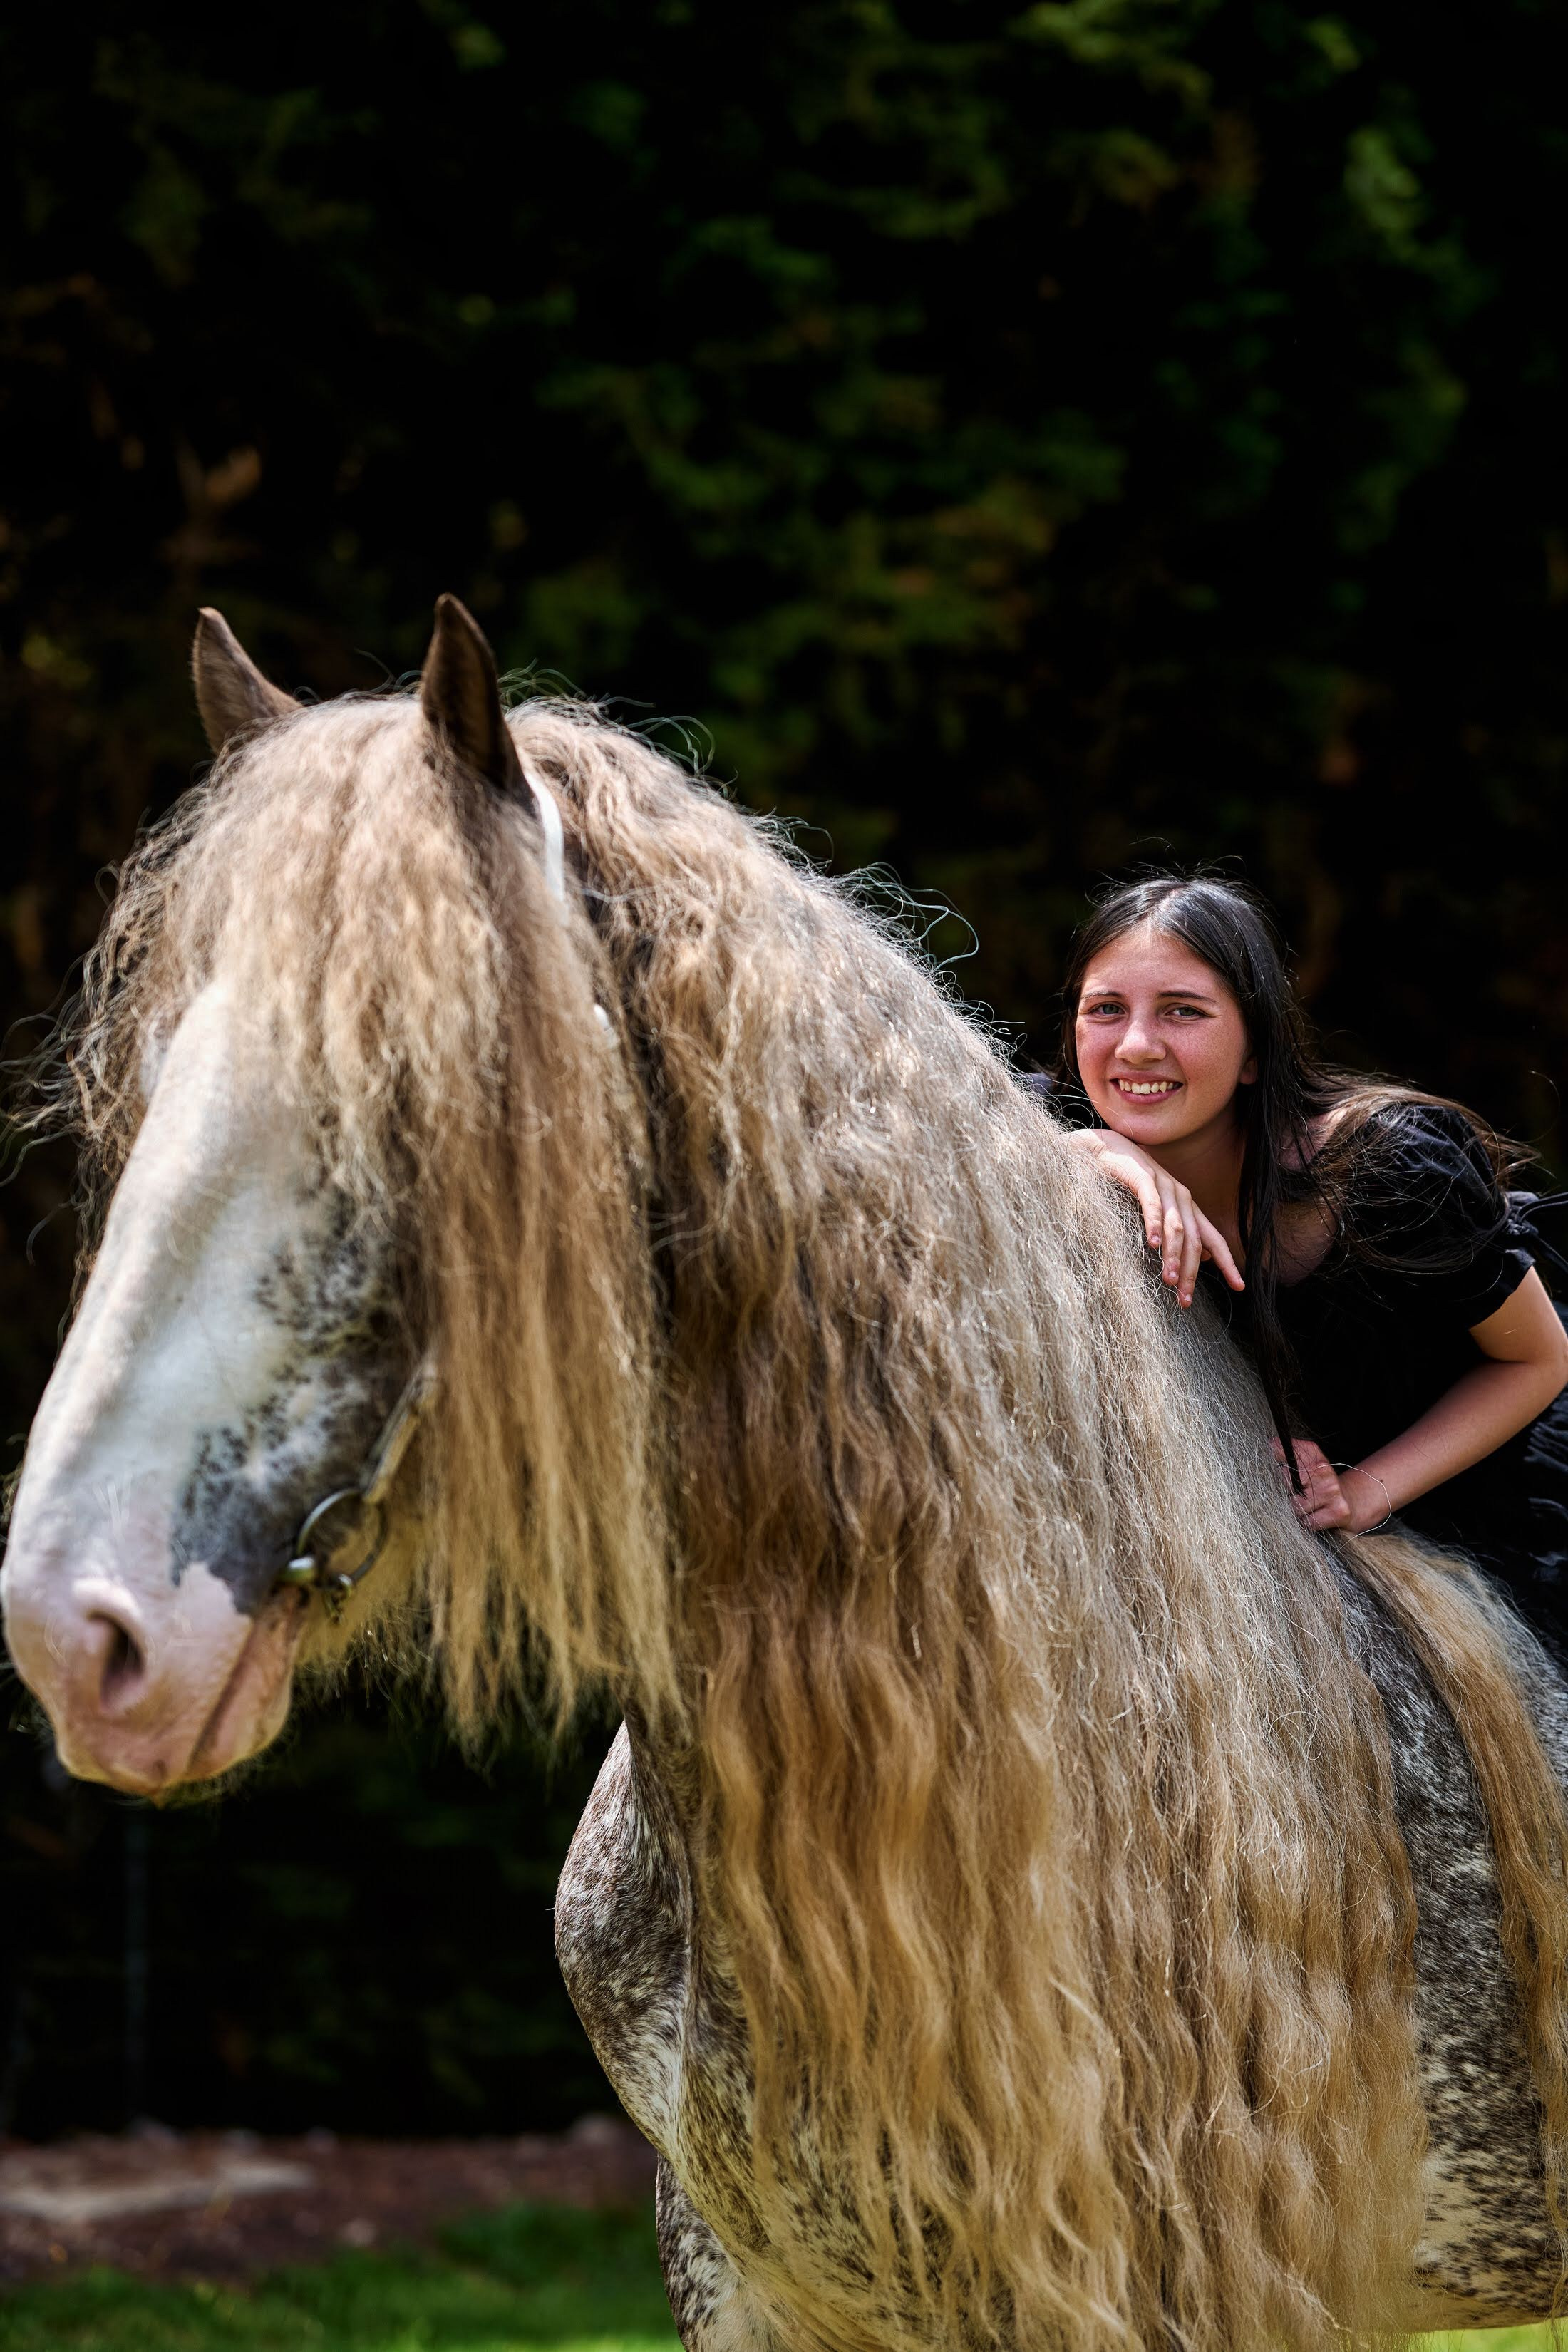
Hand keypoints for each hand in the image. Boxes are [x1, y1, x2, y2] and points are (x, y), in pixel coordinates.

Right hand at [1066, 1128, 1244, 1307]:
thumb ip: (1179, 1232)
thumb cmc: (1128, 1185)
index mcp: (1188, 1208)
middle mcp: (1182, 1198)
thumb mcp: (1159, 1212)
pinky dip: (1154, 1225)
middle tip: (1185, 1300)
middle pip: (1194, 1241)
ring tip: (1168, 1280)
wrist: (1105, 1150)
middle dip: (1191, 1272)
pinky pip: (1152, 1205)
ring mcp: (1164, 1186)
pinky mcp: (1143, 1178)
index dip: (1228, 1263)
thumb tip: (1204, 1257)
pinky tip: (1152, 1245)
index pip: (1213, 1240)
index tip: (1239, 1287)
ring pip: (1176, 1227)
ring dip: (1173, 1256)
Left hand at [1271, 1438, 1389, 1532]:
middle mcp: (1324, 1472)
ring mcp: (1332, 1492)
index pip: (1285, 1464)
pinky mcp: (1338, 1511)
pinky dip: (1308, 1523)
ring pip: (1296, 1507)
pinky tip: (1315, 1516)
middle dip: (1288, 1494)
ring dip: (1297, 1511)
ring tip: (1308, 1506)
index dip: (1281, 1475)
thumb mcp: (1305, 1462)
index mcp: (1315, 1456)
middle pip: (1287, 1487)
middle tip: (1301, 1495)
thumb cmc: (1319, 1483)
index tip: (1287, 1479)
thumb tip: (1271, 1444)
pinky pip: (1308, 1522)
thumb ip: (1285, 1452)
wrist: (1348, 1501)